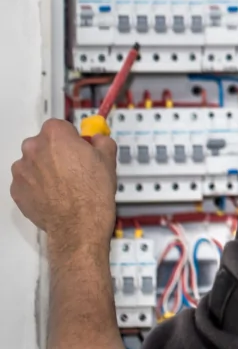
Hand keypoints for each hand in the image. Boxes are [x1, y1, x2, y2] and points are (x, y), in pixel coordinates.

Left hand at [11, 119, 116, 249]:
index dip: (71, 137)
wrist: (79, 223)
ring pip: (34, 163)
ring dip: (46, 169)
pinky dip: (38, 186)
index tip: (78, 145)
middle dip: (57, 152)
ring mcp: (22, 171)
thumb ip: (100, 140)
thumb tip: (97, 139)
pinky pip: (27, 182)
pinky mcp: (17, 190)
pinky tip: (55, 194)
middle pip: (44, 143)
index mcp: (55, 135)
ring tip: (65, 183)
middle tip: (74, 166)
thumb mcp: (108, 157)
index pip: (59, 125)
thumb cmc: (91, 192)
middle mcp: (33, 149)